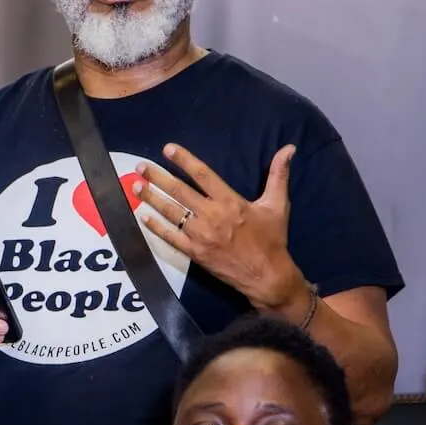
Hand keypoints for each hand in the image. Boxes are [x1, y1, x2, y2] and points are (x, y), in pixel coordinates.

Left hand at [136, 142, 304, 311]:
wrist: (267, 276)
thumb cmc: (272, 239)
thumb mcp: (278, 204)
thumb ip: (279, 175)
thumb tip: (289, 148)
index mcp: (231, 202)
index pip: (203, 175)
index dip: (184, 160)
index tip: (167, 149)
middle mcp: (213, 216)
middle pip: (180, 191)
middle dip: (158, 177)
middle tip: (141, 167)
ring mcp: (202, 235)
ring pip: (171, 213)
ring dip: (152, 198)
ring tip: (136, 186)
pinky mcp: (196, 253)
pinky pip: (171, 238)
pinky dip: (156, 227)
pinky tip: (142, 216)